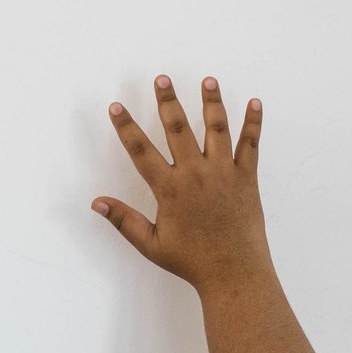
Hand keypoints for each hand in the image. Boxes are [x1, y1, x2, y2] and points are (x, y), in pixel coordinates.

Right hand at [93, 75, 273, 292]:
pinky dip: (254, 124)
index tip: (116, 106)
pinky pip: (251, 146)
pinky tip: (255, 104)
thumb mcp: (151, 243)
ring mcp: (224, 174)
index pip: (141, 150)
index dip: (126, 126)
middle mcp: (196, 175)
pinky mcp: (247, 180)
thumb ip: (123, 220)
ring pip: (217, 130)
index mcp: (170, 189)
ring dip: (212, 103)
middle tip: (162, 78)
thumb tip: (96, 202)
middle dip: (168, 101)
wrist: (235, 274)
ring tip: (208, 80)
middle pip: (178, 129)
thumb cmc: (191, 261)